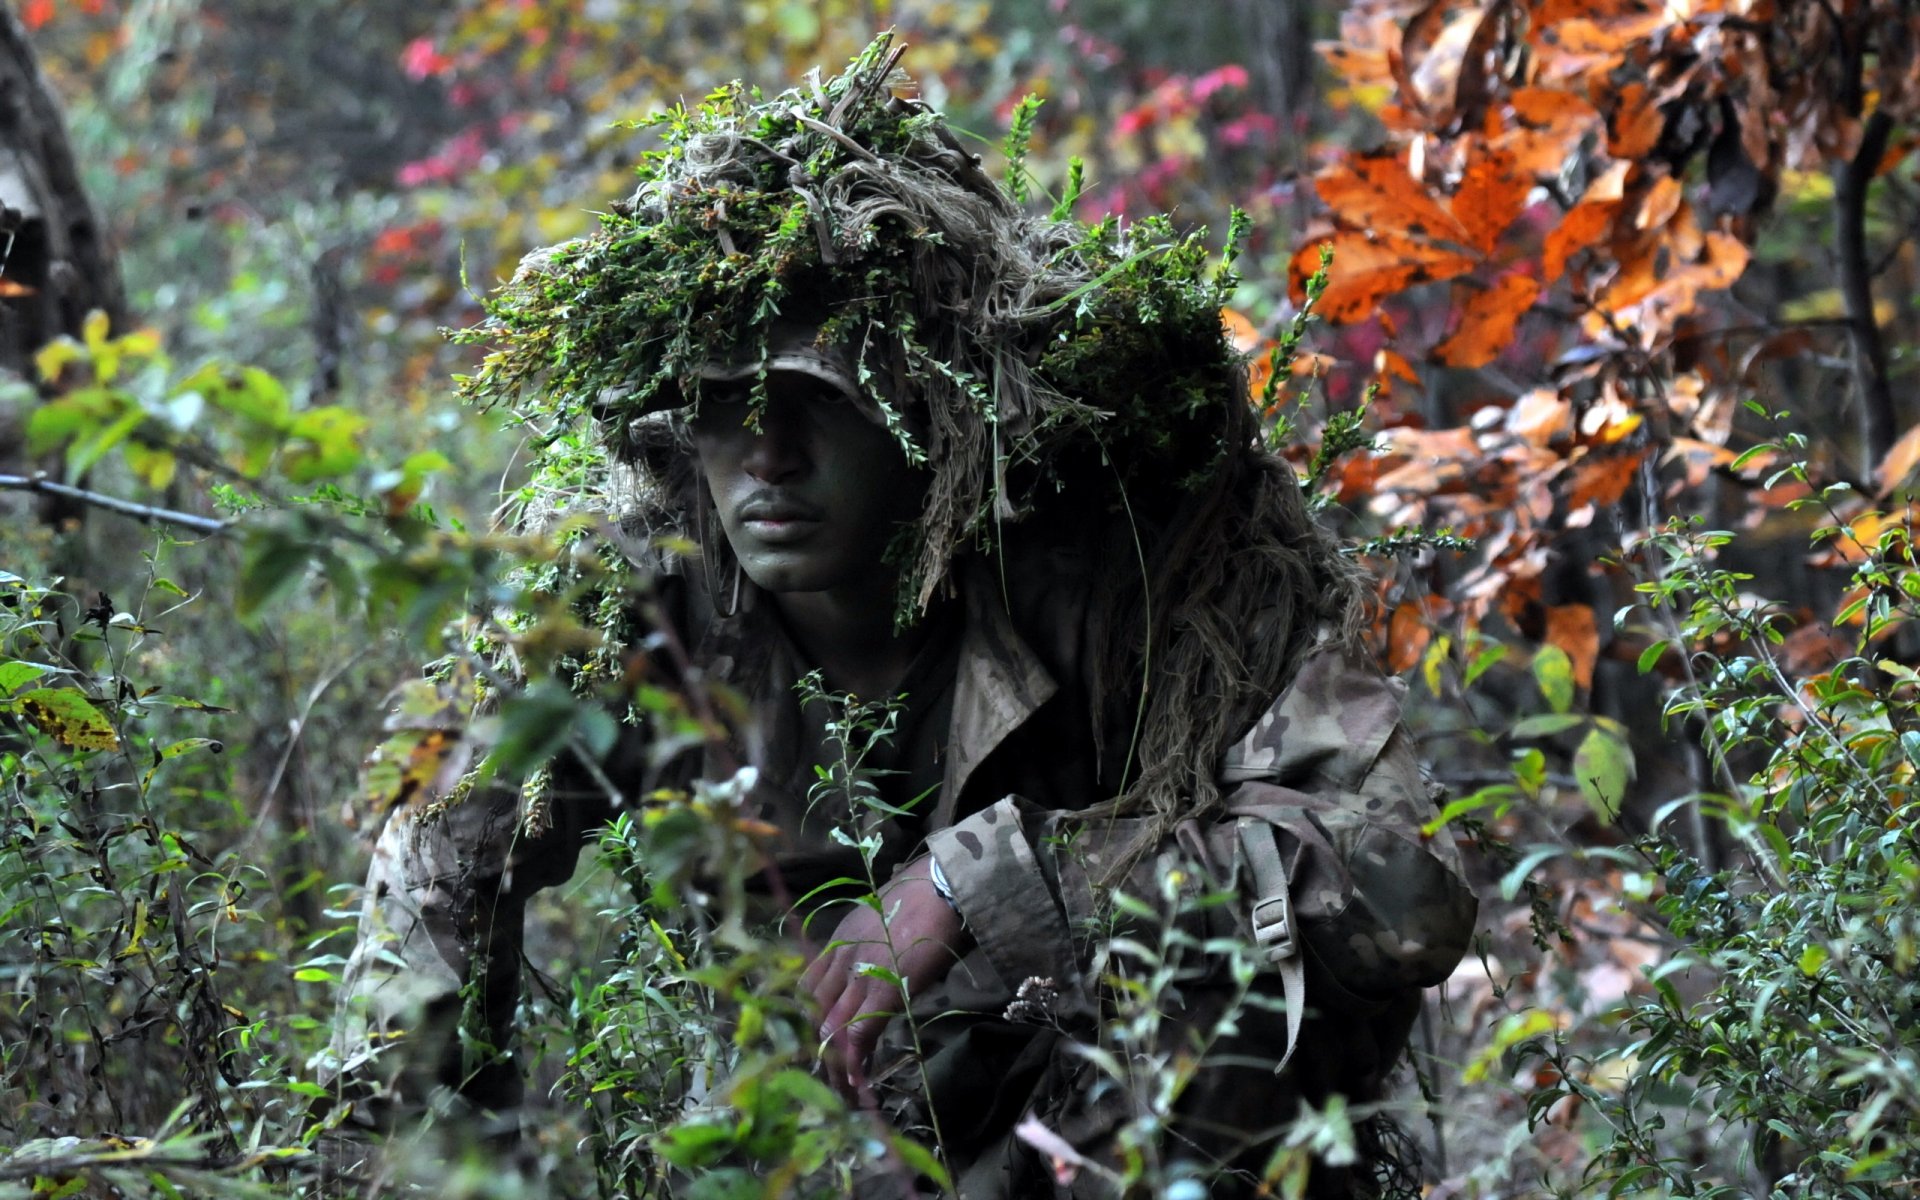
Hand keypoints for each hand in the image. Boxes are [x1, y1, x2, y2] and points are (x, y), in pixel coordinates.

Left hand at [801, 855, 969, 1096]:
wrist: (943, 885)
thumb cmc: (922, 897)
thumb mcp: (881, 917)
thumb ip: (869, 945)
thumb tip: (874, 967)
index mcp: (838, 939)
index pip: (807, 987)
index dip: (807, 1018)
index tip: (812, 1042)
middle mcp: (839, 957)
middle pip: (812, 1012)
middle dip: (814, 1047)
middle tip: (821, 1076)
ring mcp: (858, 975)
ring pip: (830, 1028)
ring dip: (832, 1063)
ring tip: (838, 1090)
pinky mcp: (882, 991)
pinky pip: (859, 1033)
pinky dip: (855, 1060)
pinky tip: (856, 1081)